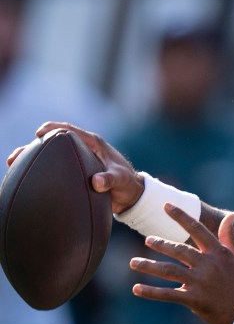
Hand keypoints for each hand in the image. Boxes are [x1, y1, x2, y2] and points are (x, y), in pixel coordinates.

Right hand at [6, 121, 143, 214]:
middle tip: (16, 156)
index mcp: (93, 144)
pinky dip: (40, 172)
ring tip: (12, 166)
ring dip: (32, 159)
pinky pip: (54, 169)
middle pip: (54, 143)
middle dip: (33, 146)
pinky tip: (26, 181)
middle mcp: (83, 149)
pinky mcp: (75, 173)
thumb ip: (109, 179)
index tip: (39, 133)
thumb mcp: (120, 180)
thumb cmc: (127, 183)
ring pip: (51, 156)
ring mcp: (77, 161)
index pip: (70, 131)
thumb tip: (96, 182)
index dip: (53, 129)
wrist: (130, 195)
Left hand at [130, 205, 233, 323]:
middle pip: (178, 250)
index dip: (180, 216)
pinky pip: (168, 294)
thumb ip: (229, 236)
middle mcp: (207, 264)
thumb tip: (229, 215)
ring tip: (133, 263)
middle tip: (147, 240)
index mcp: (217, 252)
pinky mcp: (194, 299)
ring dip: (149, 266)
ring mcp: (200, 282)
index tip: (166, 205)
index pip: (196, 229)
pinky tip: (137, 289)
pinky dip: (151, 292)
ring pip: (169, 271)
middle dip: (161, 244)